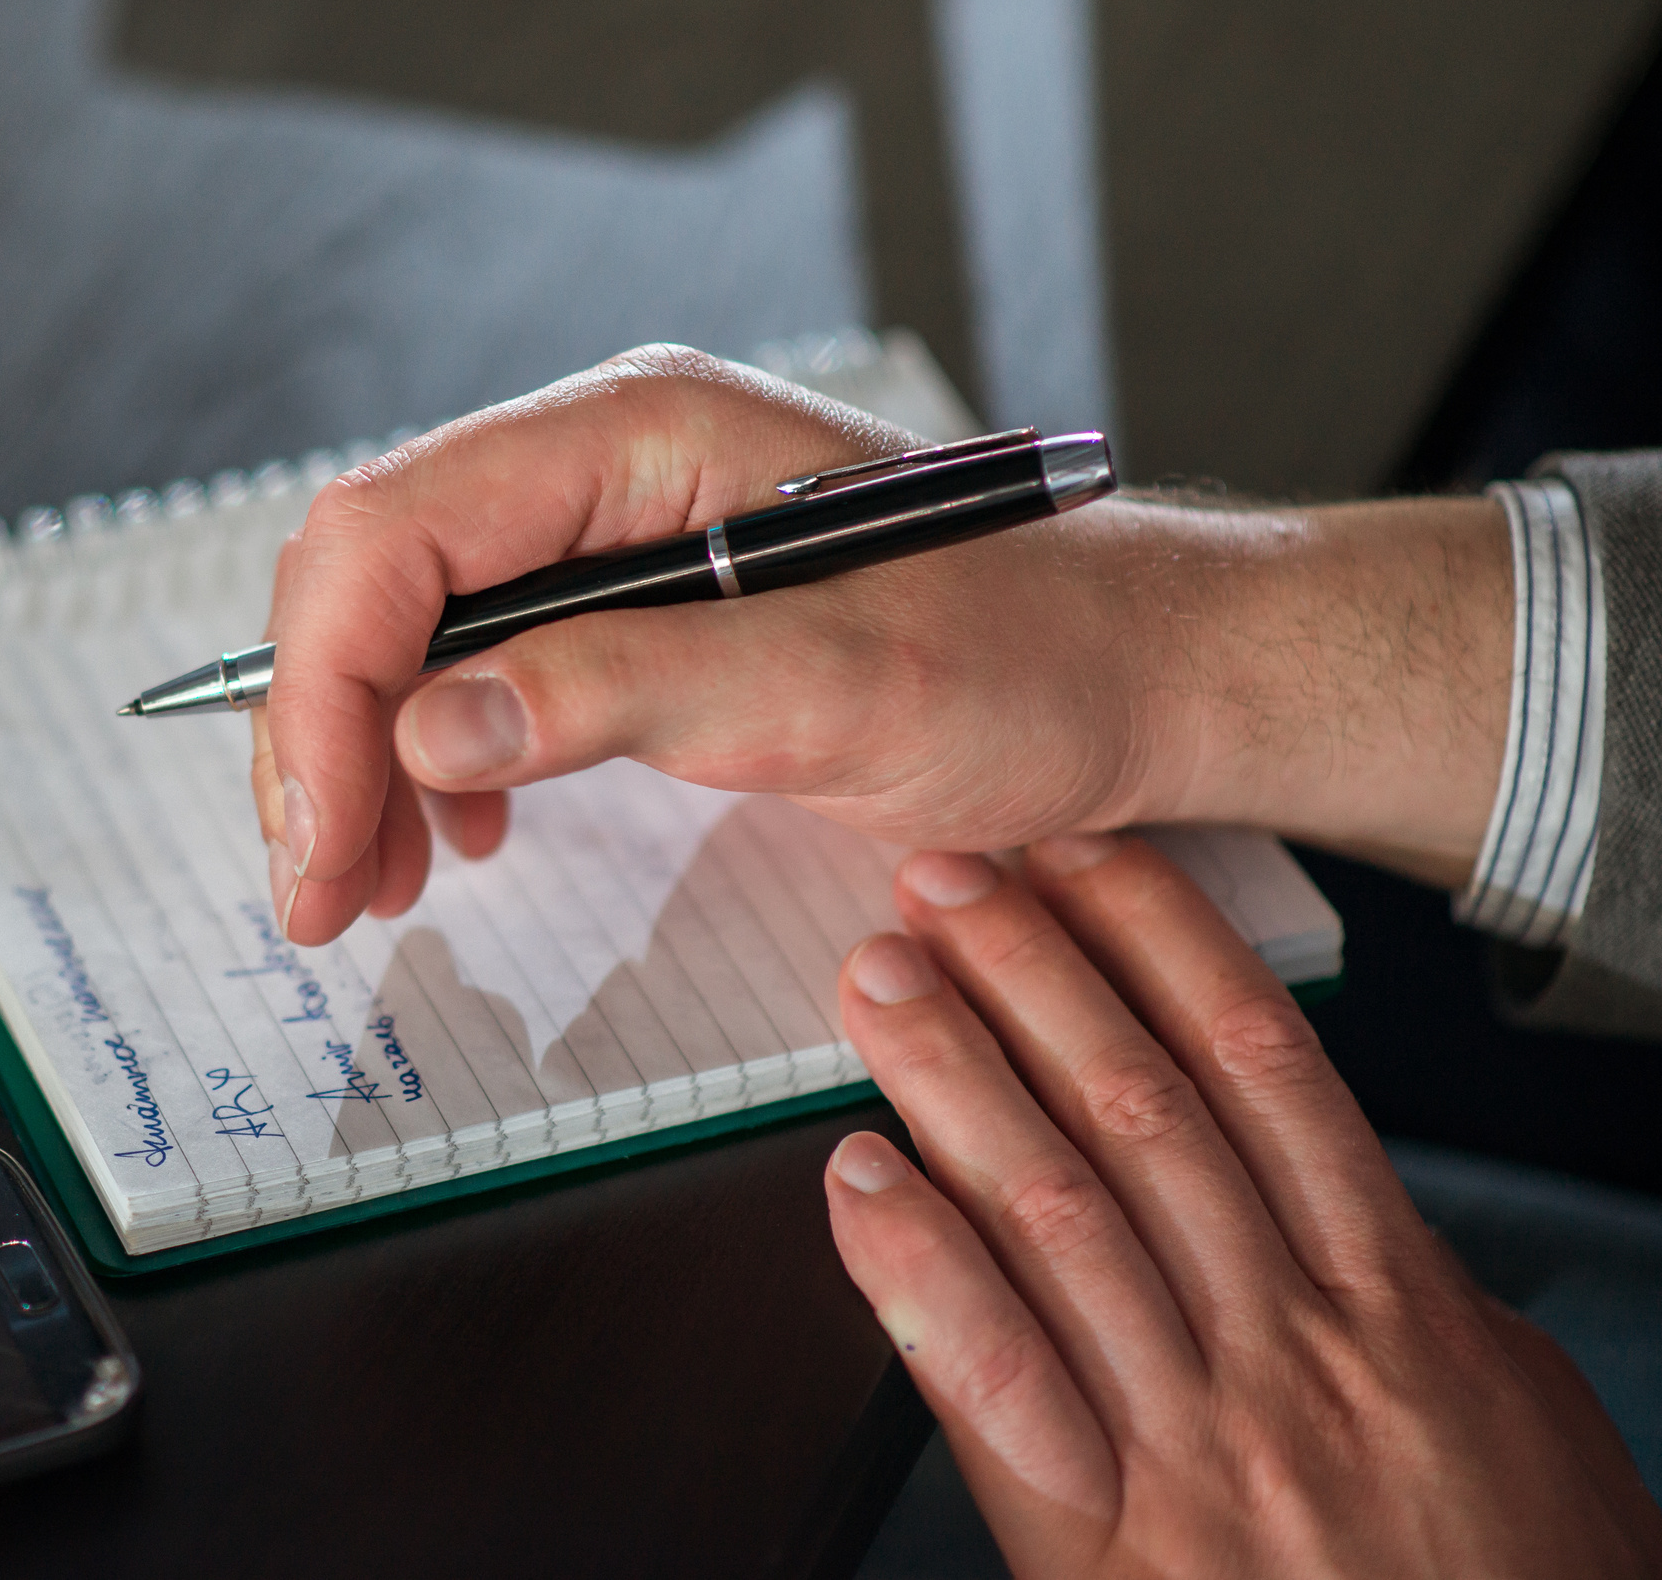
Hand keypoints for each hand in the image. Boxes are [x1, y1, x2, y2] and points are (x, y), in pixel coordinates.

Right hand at [250, 344, 1511, 944]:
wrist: (1146, 671)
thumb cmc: (1031, 662)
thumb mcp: (837, 689)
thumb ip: (622, 689)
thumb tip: (426, 728)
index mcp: (638, 434)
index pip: (392, 536)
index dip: (327, 698)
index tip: (328, 851)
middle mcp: (603, 458)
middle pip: (371, 573)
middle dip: (321, 735)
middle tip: (326, 895)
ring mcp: (612, 524)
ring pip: (404, 621)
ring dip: (362, 753)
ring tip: (373, 883)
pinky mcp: (634, 597)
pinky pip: (474, 656)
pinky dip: (433, 752)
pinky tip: (465, 832)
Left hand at [825, 835, 1661, 1577]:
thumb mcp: (1515, 1418)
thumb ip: (1415, 1293)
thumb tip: (1331, 1186)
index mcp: (1394, 1299)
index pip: (1262, 1067)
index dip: (1158, 944)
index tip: (1080, 861)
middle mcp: (1289, 1347)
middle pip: (1141, 1110)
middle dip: (1030, 977)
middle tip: (943, 880)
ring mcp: (1196, 1444)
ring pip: (1058, 1211)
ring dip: (955, 1079)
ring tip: (881, 982)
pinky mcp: (1104, 1544)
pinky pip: (995, 1382)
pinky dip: (917, 1271)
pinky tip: (856, 1180)